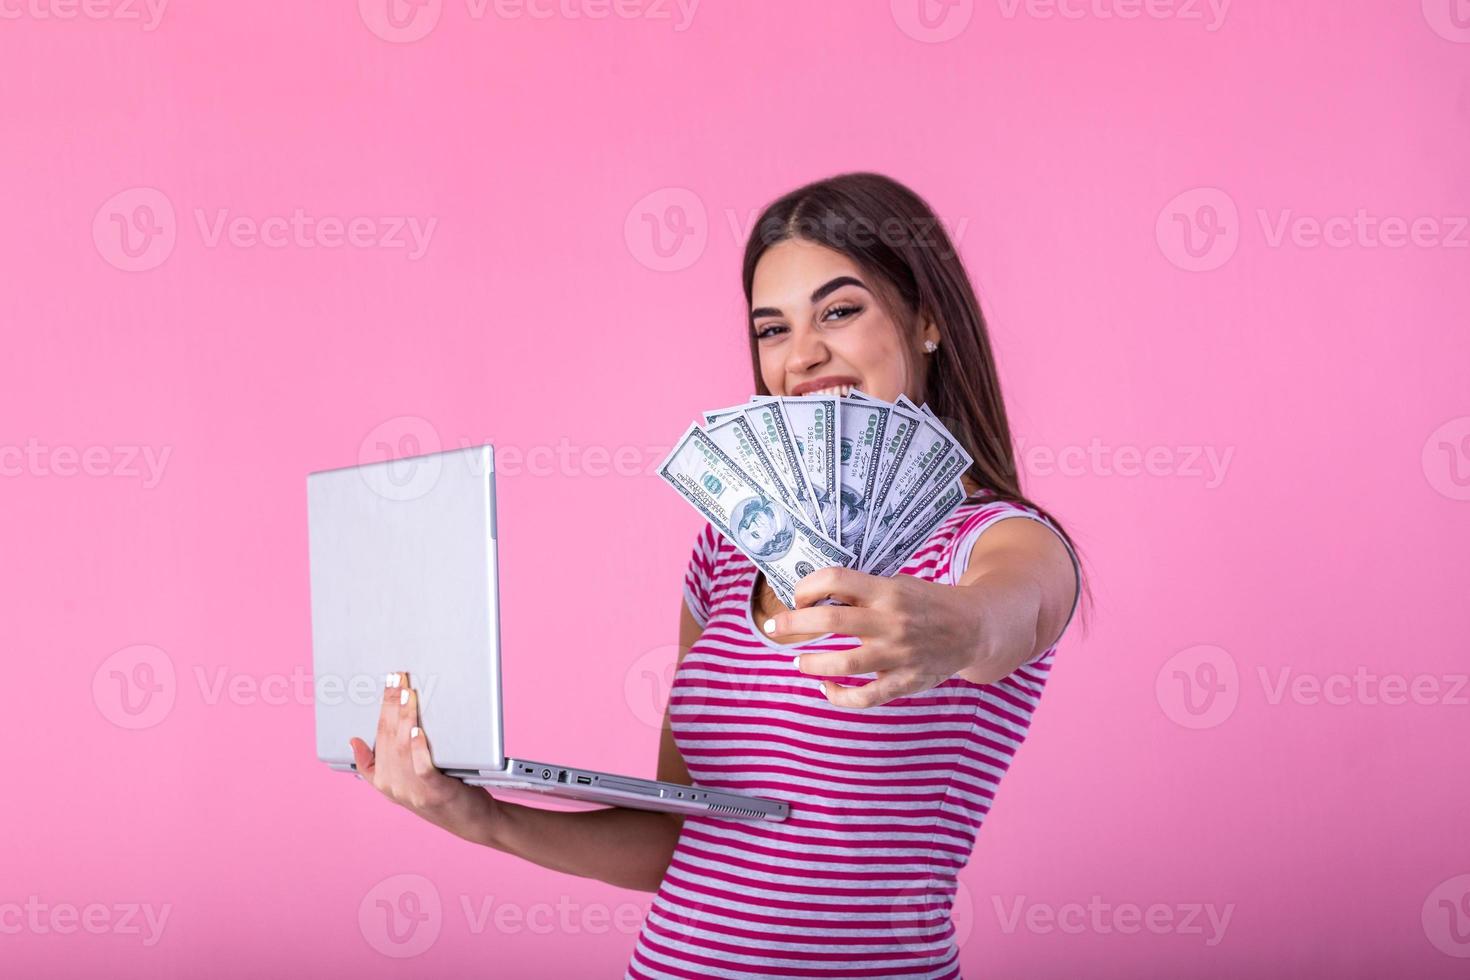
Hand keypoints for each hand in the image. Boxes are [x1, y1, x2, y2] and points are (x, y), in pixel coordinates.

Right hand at [349, 672, 498, 837]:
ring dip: (405, 718)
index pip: (379, 736)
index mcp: (384, 780)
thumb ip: (374, 764)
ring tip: (407, 694)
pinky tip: (418, 730)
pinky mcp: (435, 793)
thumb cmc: (439, 794)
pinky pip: (422, 768)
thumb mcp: (403, 781)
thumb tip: (354, 740)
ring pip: (403, 748)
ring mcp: (414, 791)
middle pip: (389, 738)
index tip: (387, 682)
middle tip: (397, 678)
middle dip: (392, 705)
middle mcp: (394, 786)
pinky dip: (418, 749)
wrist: (472, 822)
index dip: (382, 707)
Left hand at [763, 567, 993, 707]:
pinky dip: (838, 695)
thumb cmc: (927, 602)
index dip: (808, 586)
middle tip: (775, 627)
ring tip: (797, 663)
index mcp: (887, 591)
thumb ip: (862, 591)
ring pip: (843, 664)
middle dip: (794, 624)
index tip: (797, 597)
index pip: (836, 579)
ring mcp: (898, 654)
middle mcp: (891, 621)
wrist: (975, 627)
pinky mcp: (905, 681)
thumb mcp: (898, 584)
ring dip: (811, 664)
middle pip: (831, 620)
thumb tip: (814, 595)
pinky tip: (826, 687)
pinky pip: (865, 697)